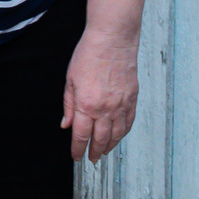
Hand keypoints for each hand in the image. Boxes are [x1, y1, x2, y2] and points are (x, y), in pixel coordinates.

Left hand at [61, 28, 139, 162]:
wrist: (113, 39)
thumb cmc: (89, 55)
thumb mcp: (70, 80)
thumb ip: (69, 105)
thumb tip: (66, 124)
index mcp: (86, 105)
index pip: (81, 135)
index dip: (78, 149)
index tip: (76, 156)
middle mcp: (105, 109)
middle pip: (100, 139)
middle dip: (95, 152)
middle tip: (91, 158)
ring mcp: (121, 105)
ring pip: (117, 134)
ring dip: (110, 146)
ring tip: (104, 152)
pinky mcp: (132, 99)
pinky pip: (129, 122)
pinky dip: (123, 133)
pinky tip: (118, 136)